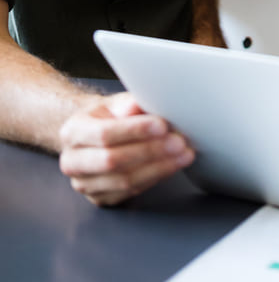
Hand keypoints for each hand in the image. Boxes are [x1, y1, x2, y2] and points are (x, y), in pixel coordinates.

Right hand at [58, 91, 194, 205]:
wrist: (93, 138)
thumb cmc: (108, 117)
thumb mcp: (115, 103)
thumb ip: (130, 103)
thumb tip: (149, 102)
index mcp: (73, 132)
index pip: (104, 134)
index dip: (135, 131)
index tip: (163, 124)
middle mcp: (72, 162)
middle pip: (113, 161)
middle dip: (150, 151)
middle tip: (179, 142)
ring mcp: (84, 185)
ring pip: (124, 181)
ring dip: (158, 167)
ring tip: (183, 154)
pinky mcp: (100, 199)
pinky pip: (131, 192)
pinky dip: (155, 178)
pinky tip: (172, 166)